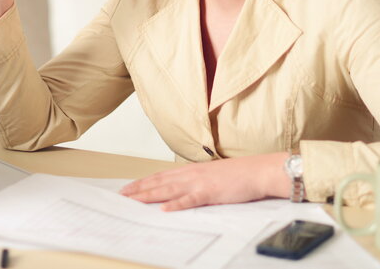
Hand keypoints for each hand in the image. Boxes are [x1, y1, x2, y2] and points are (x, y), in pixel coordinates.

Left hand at [120, 152, 289, 210]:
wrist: (258, 170)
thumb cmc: (238, 174)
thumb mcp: (212, 175)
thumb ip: (196, 181)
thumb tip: (183, 189)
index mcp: (191, 170)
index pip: (160, 176)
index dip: (143, 182)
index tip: (128, 188)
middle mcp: (191, 174)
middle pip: (159, 182)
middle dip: (138, 189)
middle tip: (121, 195)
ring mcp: (199, 183)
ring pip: (168, 190)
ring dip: (148, 195)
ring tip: (132, 200)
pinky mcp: (210, 192)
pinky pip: (189, 200)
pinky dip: (176, 204)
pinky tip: (164, 209)